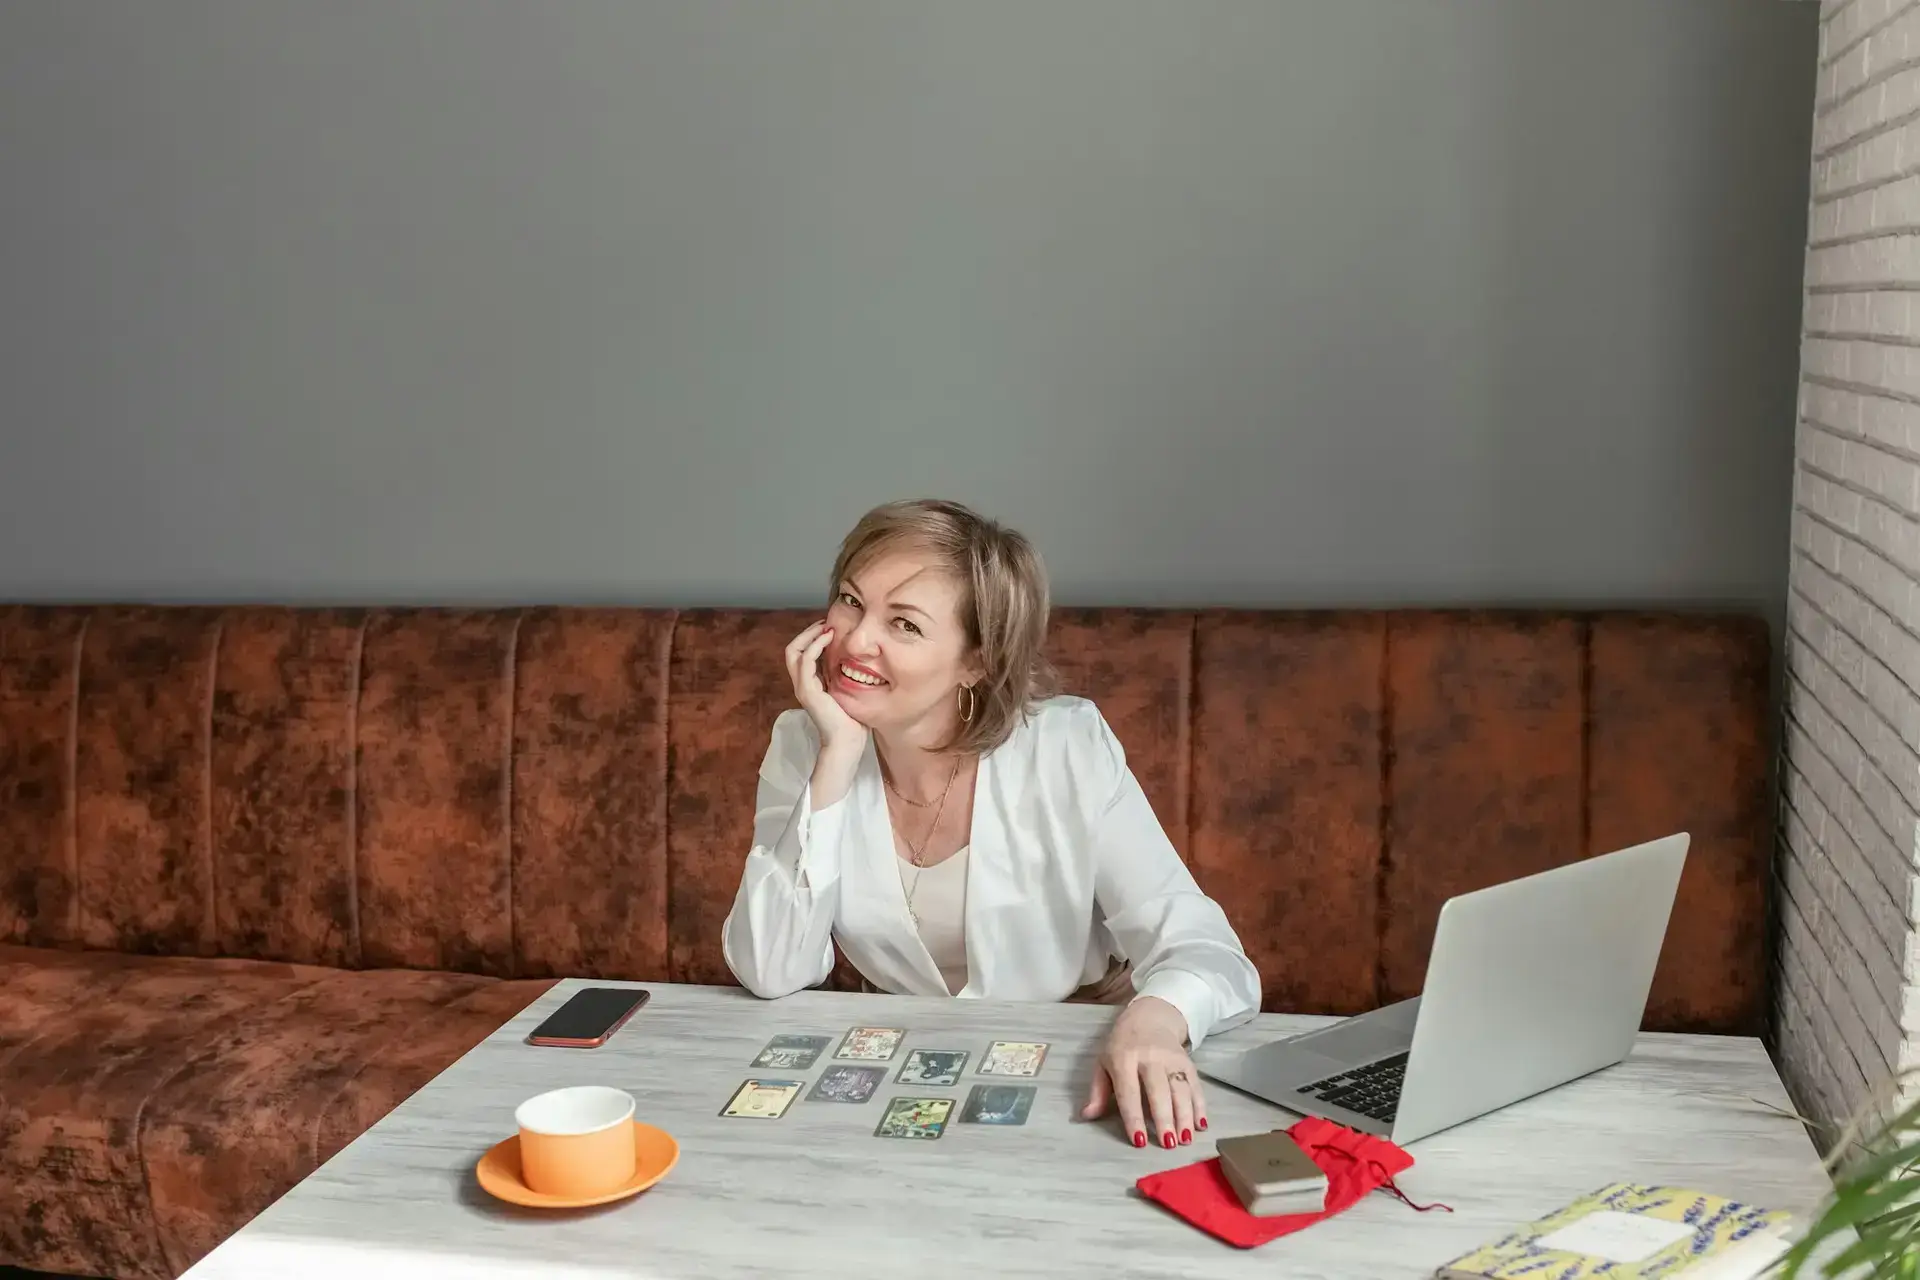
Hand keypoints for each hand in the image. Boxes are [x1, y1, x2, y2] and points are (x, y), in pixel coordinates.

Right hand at [784, 620, 866, 753]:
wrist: (847, 742)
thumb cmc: (852, 721)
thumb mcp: (847, 692)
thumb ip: (844, 677)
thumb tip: (857, 661)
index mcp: (811, 685)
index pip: (801, 655)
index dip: (811, 639)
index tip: (829, 629)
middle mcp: (803, 684)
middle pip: (792, 650)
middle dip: (807, 633)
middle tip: (825, 624)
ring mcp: (803, 687)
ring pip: (793, 652)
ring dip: (809, 636)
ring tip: (826, 628)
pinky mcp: (808, 691)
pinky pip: (806, 660)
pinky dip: (815, 646)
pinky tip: (829, 639)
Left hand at [1081, 996, 1205, 1149]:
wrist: (1149, 1017)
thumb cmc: (1122, 1046)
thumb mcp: (1103, 1063)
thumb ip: (1097, 1091)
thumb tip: (1088, 1115)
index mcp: (1124, 1059)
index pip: (1129, 1092)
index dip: (1134, 1117)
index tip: (1139, 1140)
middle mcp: (1150, 1057)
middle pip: (1159, 1090)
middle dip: (1164, 1118)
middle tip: (1168, 1144)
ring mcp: (1171, 1058)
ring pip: (1180, 1089)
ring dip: (1185, 1116)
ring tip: (1185, 1140)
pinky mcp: (1188, 1061)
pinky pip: (1195, 1085)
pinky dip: (1200, 1106)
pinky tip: (1201, 1125)